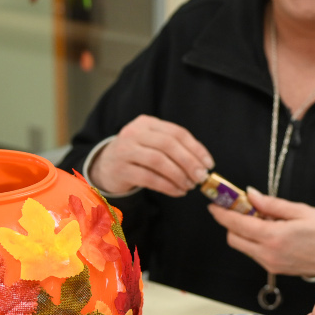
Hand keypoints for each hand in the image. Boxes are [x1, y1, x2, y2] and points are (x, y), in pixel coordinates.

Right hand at [89, 115, 213, 195]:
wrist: (105, 166)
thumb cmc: (138, 155)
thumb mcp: (153, 143)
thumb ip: (175, 148)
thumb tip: (203, 164)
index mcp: (147, 122)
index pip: (177, 132)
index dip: (196, 148)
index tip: (209, 164)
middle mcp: (134, 132)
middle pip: (168, 145)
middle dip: (189, 162)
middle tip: (201, 178)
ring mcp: (125, 150)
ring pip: (158, 161)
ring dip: (179, 176)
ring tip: (189, 186)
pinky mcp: (121, 169)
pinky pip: (149, 178)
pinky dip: (167, 186)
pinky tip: (178, 192)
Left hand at [208, 187, 314, 277]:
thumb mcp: (299, 210)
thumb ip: (271, 204)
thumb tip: (250, 194)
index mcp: (273, 237)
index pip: (237, 225)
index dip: (222, 214)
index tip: (214, 204)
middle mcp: (268, 254)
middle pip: (233, 238)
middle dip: (231, 223)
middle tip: (240, 208)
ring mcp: (270, 264)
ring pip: (242, 247)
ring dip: (242, 232)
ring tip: (259, 218)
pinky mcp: (273, 269)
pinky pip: (254, 254)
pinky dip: (253, 241)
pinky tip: (266, 230)